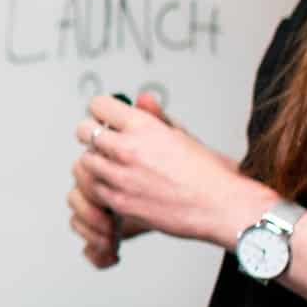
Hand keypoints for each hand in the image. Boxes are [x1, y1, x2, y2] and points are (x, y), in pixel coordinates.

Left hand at [71, 92, 270, 251]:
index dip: (104, 110)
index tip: (109, 117)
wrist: (221, 207)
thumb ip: (156, 116)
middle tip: (104, 140)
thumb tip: (141, 99)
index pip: (99, 105)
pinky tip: (117, 186)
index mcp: (143, 126)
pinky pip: (93, 188)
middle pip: (84, 131)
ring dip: (96, 161)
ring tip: (113, 166)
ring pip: (84, 161)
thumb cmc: (209, 173)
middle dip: (94, 133)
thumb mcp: (182, 134)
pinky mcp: (119, 201)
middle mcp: (127, 149)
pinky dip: (101, 186)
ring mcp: (120, 177)